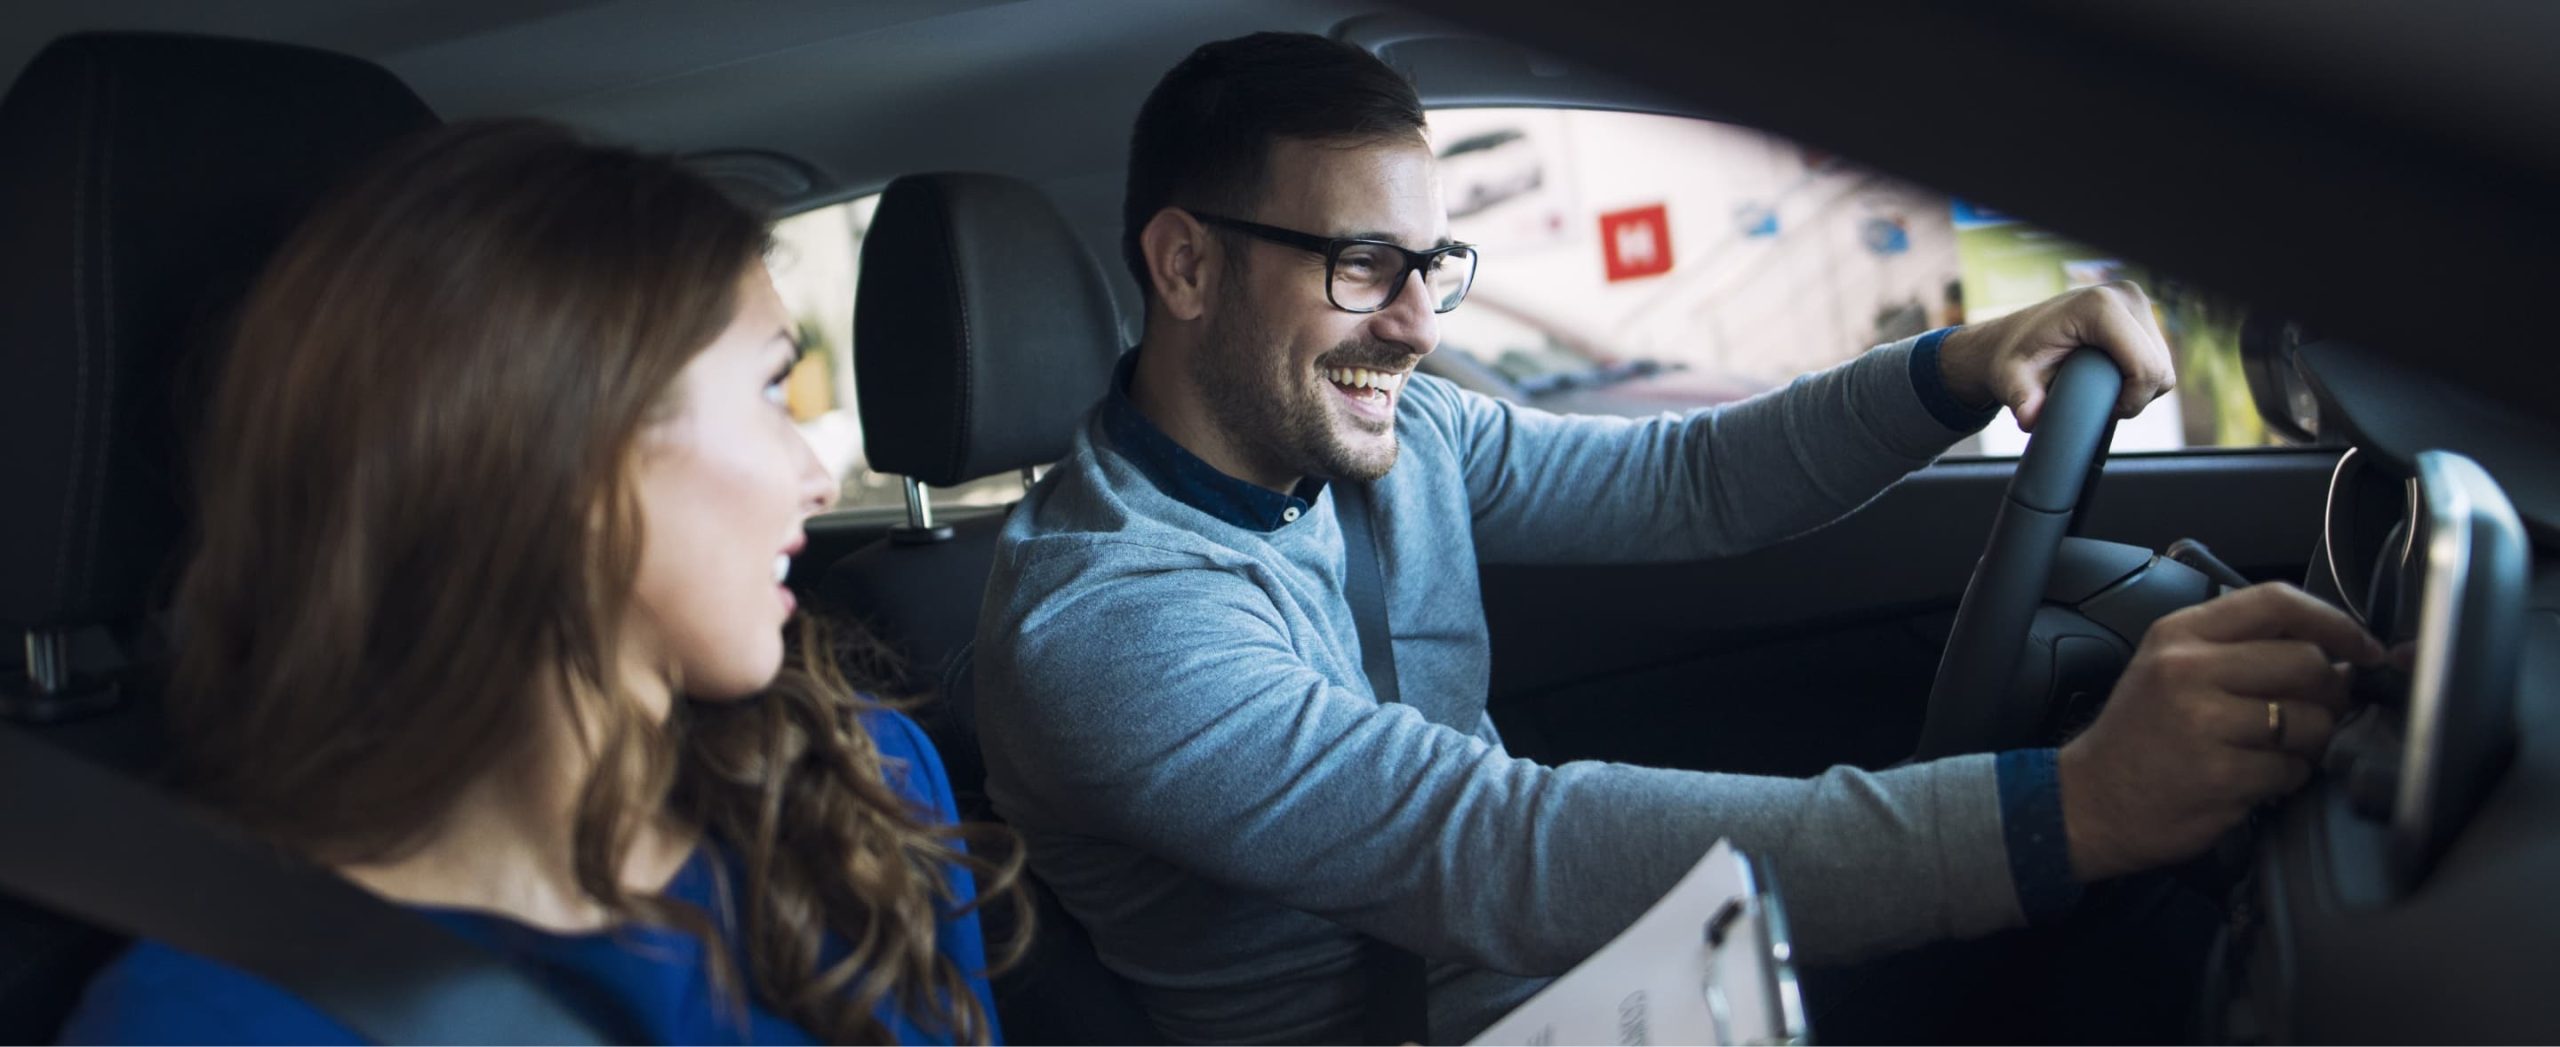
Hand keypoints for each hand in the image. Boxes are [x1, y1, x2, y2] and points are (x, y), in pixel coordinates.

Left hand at [1937, 281, 2176, 429]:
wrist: (2013, 337)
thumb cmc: (2013, 357)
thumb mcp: (2012, 380)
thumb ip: (2022, 400)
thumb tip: (2030, 419)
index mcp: (2099, 306)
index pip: (2145, 367)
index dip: (2131, 400)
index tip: (2102, 411)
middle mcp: (2125, 296)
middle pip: (2159, 369)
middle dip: (2135, 397)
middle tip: (2097, 403)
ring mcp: (2137, 301)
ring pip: (2163, 366)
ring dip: (2138, 388)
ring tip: (2100, 389)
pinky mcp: (2142, 312)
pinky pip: (2159, 359)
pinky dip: (2140, 376)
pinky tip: (2110, 376)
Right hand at [2057, 583, 2385, 881]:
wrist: (2090, 801)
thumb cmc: (2139, 737)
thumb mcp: (2170, 669)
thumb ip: (2240, 649)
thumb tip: (2337, 656)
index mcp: (2179, 635)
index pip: (2277, 602)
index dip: (2334, 622)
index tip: (2361, 647)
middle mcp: (2187, 670)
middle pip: (2306, 661)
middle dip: (2328, 693)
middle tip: (2316, 712)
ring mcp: (2202, 723)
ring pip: (2309, 720)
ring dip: (2311, 742)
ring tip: (2277, 750)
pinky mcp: (2219, 775)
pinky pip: (2292, 770)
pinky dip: (2287, 778)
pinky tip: (2255, 777)